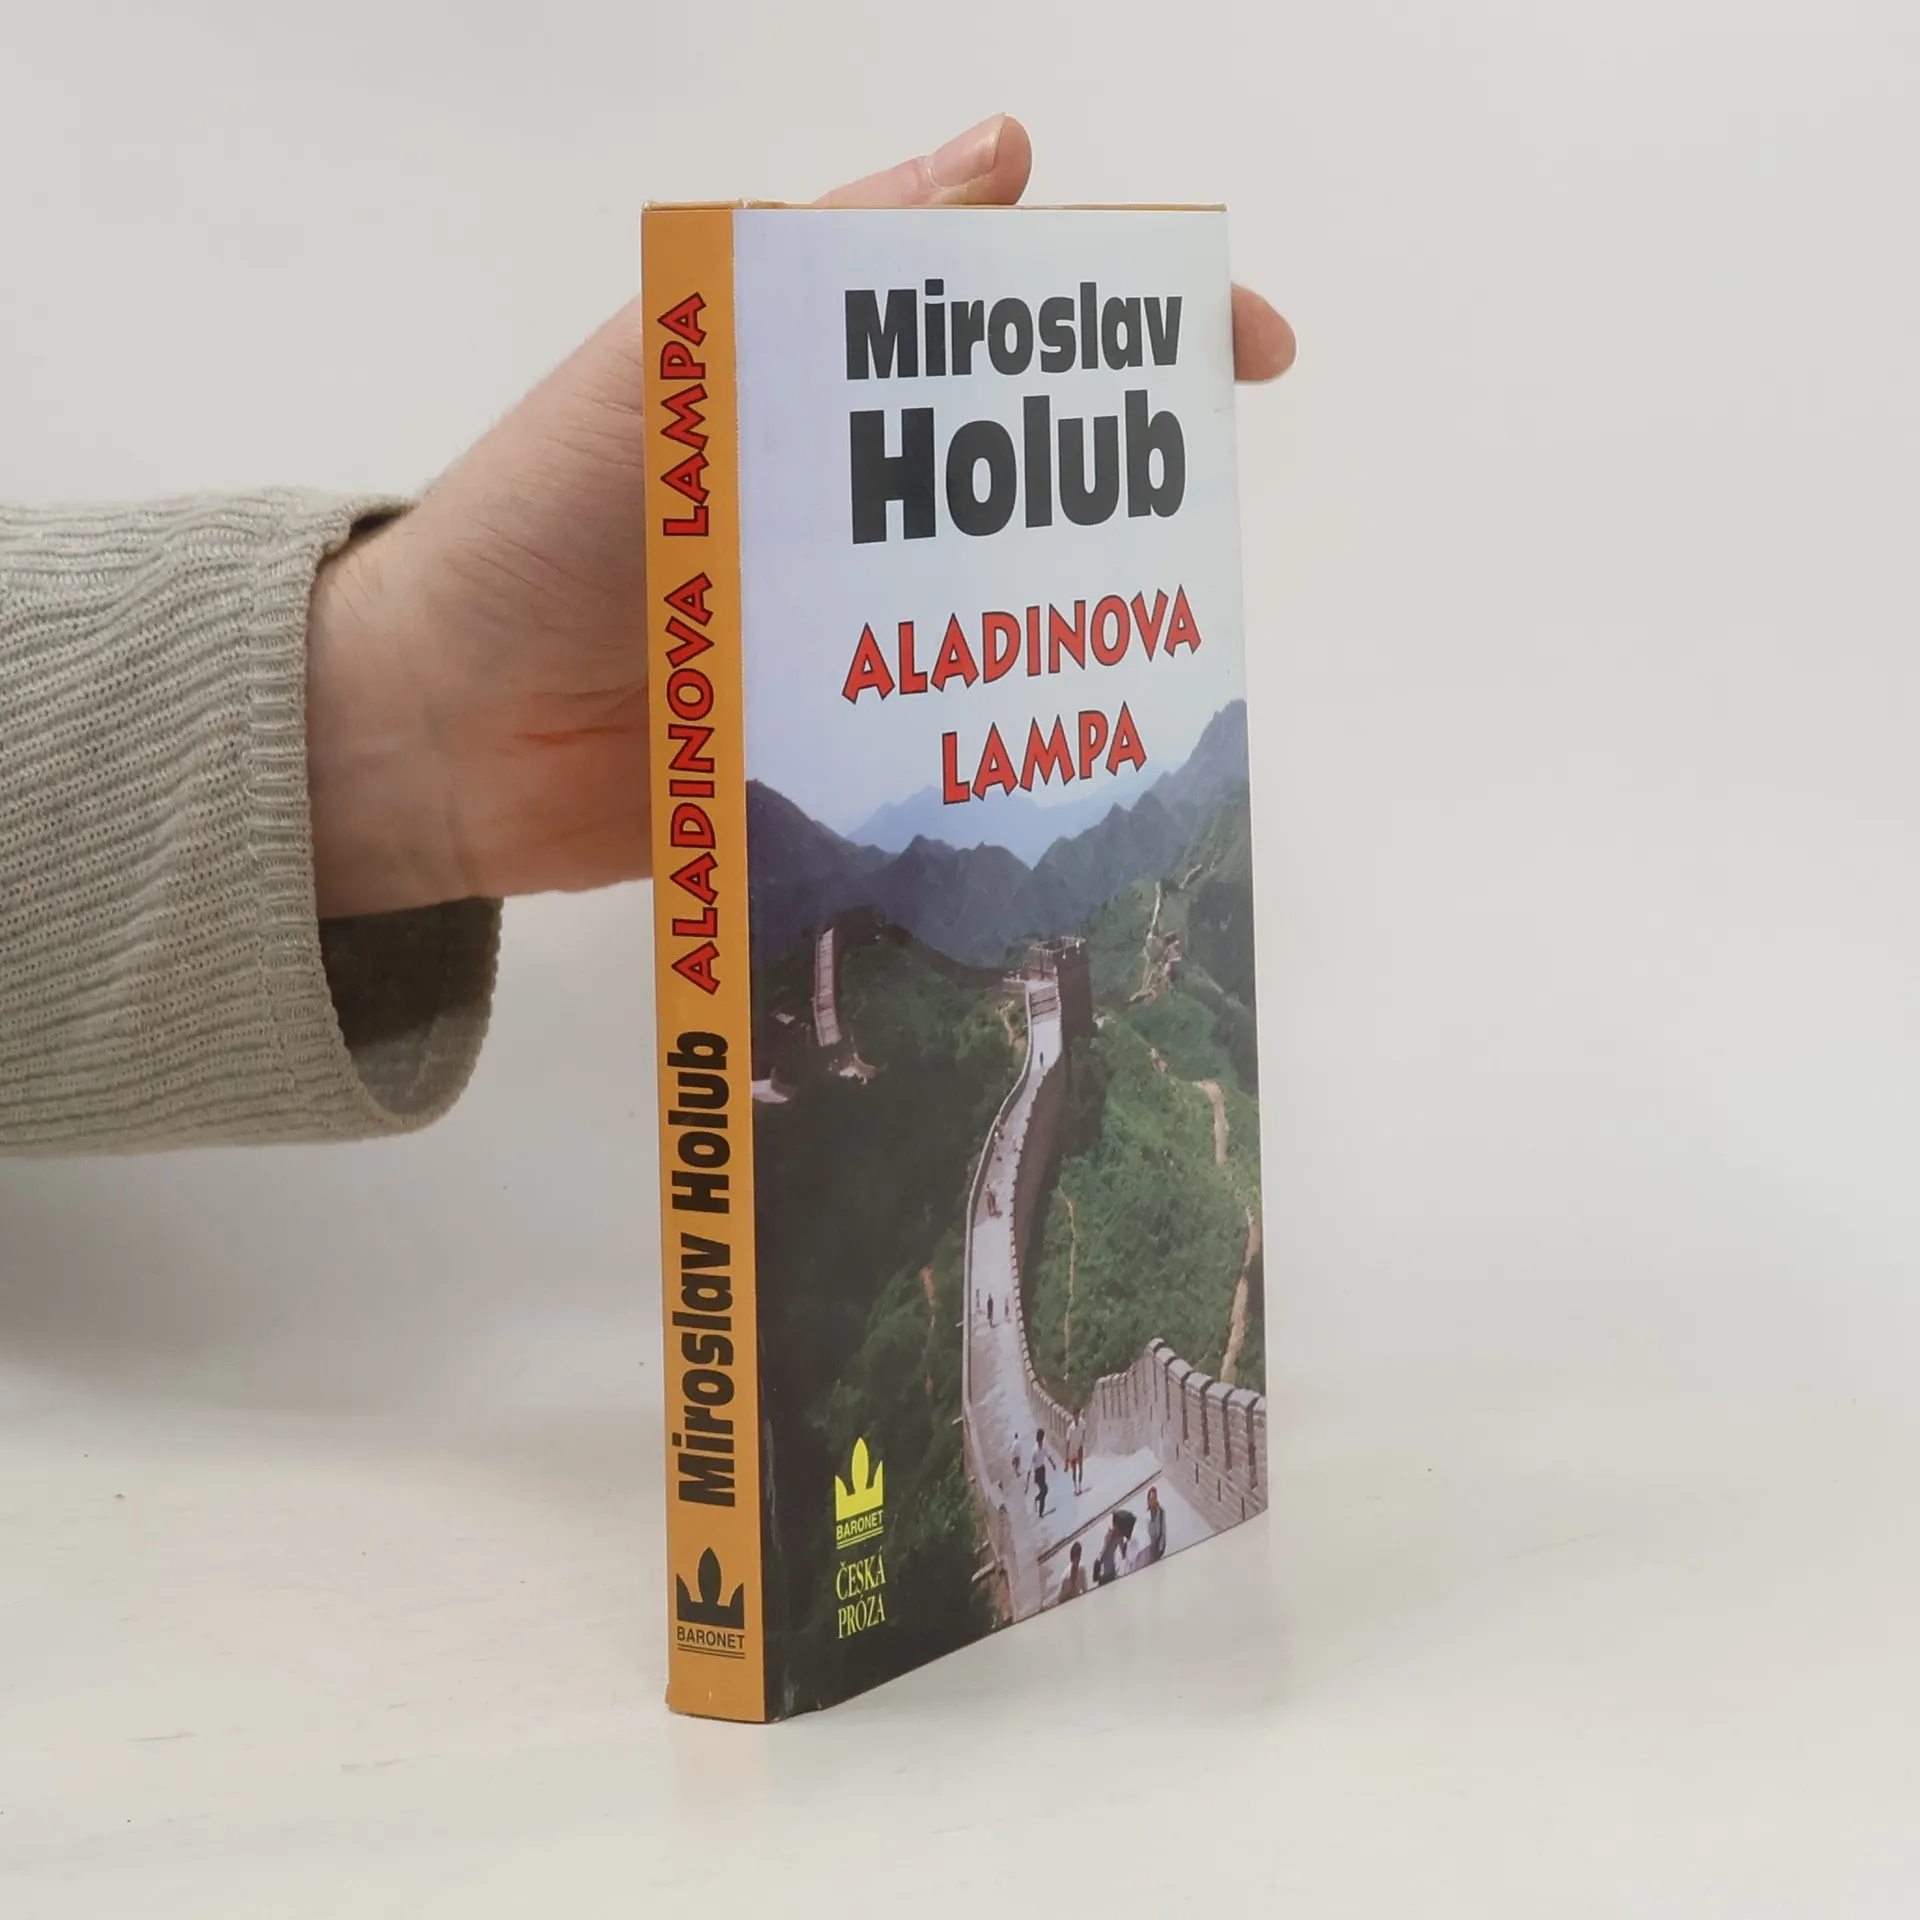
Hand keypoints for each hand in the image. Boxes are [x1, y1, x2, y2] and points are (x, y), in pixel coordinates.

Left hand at [306, 115, 1296, 918]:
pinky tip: (1077, 749)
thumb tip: (1006, 149)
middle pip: (1023, 483)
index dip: (1126, 334)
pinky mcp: (836, 750)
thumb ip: (822, 267)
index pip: (999, 342)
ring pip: (1001, 613)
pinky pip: (944, 734)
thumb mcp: (672, 364)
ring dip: (1081, 622)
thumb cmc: (541, 524)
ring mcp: (850, 635)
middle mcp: (850, 513)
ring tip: (1164, 641)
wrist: (444, 730)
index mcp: (818, 401)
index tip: (1241, 351)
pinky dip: (1011, 738)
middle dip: (1127, 489)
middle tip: (1203, 518)